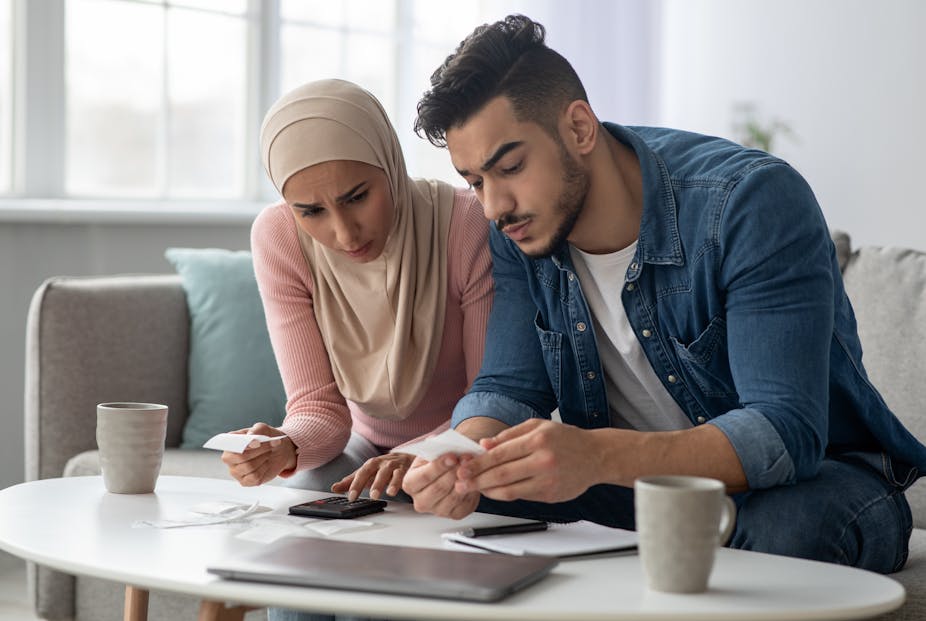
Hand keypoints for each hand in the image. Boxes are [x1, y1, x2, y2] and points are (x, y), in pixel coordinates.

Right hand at [220, 422, 295, 486]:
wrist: (278, 450)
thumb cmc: (266, 438)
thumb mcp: (264, 429)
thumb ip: (257, 430)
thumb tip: (250, 437)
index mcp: (230, 443)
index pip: (229, 445)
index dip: (243, 445)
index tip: (258, 443)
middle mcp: (229, 458)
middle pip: (240, 457)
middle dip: (259, 451)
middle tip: (270, 445)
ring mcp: (235, 471)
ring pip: (249, 467)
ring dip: (263, 458)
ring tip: (267, 453)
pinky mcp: (244, 481)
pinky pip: (254, 477)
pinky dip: (264, 469)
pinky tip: (265, 464)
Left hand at [331, 453, 414, 500]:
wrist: (406, 460)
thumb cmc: (383, 469)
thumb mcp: (368, 474)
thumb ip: (352, 481)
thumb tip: (334, 488)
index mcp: (371, 464)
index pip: (361, 473)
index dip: (356, 484)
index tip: (351, 497)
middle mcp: (382, 463)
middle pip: (374, 470)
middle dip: (373, 482)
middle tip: (371, 496)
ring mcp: (395, 465)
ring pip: (390, 471)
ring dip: (390, 482)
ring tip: (390, 494)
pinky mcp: (407, 469)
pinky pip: (405, 474)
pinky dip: (403, 481)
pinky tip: (403, 488)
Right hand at [401, 454, 479, 518]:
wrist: (449, 473)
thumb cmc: (438, 462)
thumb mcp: (431, 452)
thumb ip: (434, 448)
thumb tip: (438, 441)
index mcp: (410, 484)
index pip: (424, 476)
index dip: (439, 466)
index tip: (452, 456)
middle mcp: (421, 501)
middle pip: (438, 488)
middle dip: (454, 472)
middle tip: (466, 459)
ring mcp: (437, 510)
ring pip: (452, 497)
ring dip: (464, 480)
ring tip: (472, 466)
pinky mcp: (454, 514)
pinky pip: (464, 504)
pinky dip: (470, 490)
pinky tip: (473, 478)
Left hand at [455, 418, 599, 502]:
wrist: (596, 456)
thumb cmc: (566, 439)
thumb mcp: (538, 426)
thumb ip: (509, 435)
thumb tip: (484, 445)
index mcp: (538, 440)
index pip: (500, 454)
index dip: (478, 463)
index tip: (463, 467)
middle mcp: (543, 461)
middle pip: (501, 474)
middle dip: (477, 480)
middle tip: (460, 483)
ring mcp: (547, 481)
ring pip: (510, 490)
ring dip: (488, 491)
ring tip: (474, 489)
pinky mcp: (550, 495)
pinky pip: (521, 496)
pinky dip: (504, 495)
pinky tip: (494, 491)